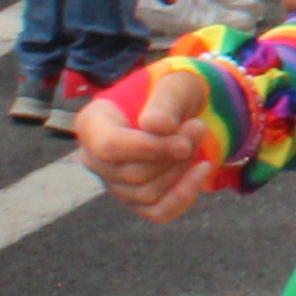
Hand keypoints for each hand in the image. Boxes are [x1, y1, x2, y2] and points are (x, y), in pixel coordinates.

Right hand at [76, 78, 219, 222]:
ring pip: (147, 193)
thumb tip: (154, 126)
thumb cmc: (171, 92)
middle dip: (173, 154)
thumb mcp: (172, 84)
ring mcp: (114, 183)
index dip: (148, 148)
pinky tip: (202, 169)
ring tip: (198, 138)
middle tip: (199, 127)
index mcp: (93, 123)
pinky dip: (185, 194)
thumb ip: (164, 102)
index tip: (183, 142)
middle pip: (132, 173)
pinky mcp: (136, 201)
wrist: (184, 108)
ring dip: (181, 169)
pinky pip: (159, 211)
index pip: (109, 146)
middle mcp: (95, 158)